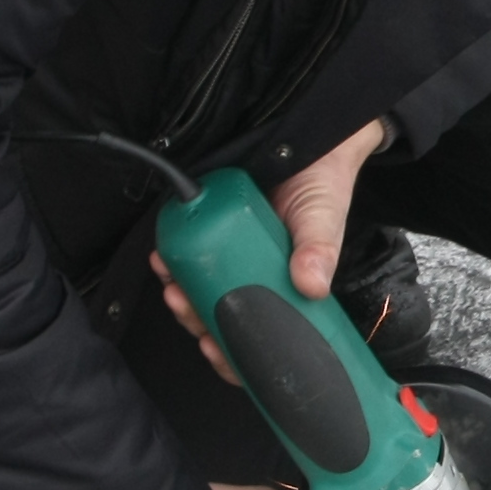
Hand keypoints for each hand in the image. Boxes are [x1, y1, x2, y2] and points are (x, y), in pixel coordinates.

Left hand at [155, 118, 389, 384]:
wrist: (315, 136)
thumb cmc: (325, 185)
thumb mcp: (325, 219)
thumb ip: (320, 249)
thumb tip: (311, 286)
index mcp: (284, 287)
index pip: (256, 333)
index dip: (232, 353)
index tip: (214, 351)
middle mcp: (256, 273)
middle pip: (220, 314)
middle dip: (196, 319)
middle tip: (184, 309)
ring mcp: (233, 251)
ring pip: (200, 287)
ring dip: (181, 293)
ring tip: (171, 288)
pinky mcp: (215, 223)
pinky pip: (191, 250)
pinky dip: (176, 260)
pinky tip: (165, 259)